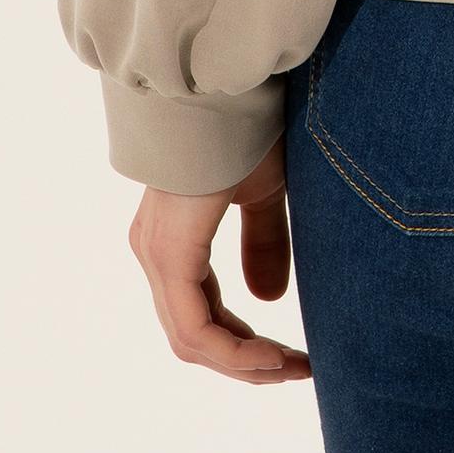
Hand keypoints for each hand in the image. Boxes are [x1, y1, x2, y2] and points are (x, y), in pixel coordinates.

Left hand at [127, 134, 313, 383]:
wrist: (224, 83)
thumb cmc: (244, 125)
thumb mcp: (263, 191)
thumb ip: (263, 241)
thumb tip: (269, 300)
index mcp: (174, 239)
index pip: (202, 316)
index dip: (245, 344)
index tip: (291, 356)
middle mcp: (155, 252)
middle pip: (196, 336)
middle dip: (249, 361)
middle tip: (298, 370)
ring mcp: (156, 254)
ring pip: (193, 339)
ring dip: (244, 364)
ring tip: (293, 368)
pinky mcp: (168, 254)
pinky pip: (194, 327)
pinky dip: (234, 351)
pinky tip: (272, 356)